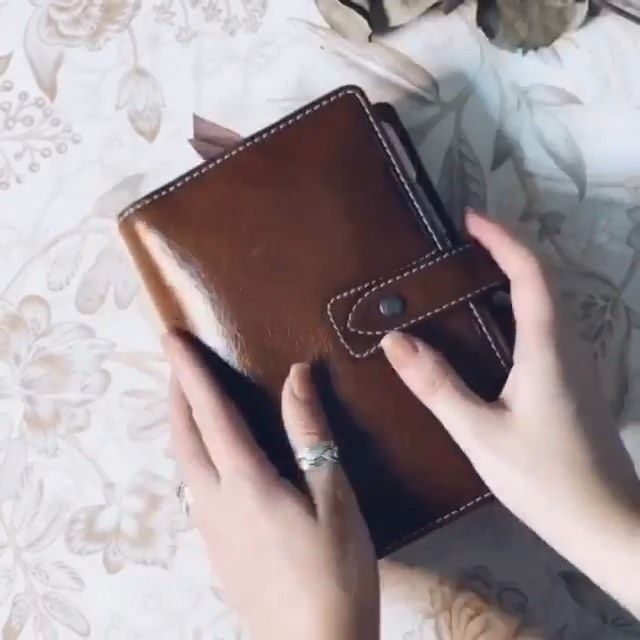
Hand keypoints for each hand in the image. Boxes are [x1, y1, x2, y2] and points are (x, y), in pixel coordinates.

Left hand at [163, 334, 378, 639]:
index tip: (171, 337)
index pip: (211, 412)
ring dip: (182, 423)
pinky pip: (194, 485)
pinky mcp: (216, 548)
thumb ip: (310, 433)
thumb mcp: (333, 497)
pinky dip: (193, 452)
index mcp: (245, 482)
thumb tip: (296, 375)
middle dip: (176, 392)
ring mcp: (210, 528)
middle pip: (184, 436)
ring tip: (188, 399)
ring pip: (184, 462)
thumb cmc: (334, 572)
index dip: (191, 371)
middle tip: (175, 360)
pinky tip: (209, 457)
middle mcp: (215, 501)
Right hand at [381, 210, 639, 616]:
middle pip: (542, 280)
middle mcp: (567, 346)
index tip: (468, 218)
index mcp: (547, 348)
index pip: (530, 273)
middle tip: (459, 245)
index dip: (502, 238)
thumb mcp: (479, 433)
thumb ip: (436, 385)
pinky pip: (544, 328)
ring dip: (511, 278)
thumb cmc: (544, 479)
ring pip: (546, 304)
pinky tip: (487, 330)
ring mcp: (574, 365)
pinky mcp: (571, 384)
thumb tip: (393, 340)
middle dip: (504, 251)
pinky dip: (515, 308)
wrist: (607, 525)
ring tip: (465, 277)